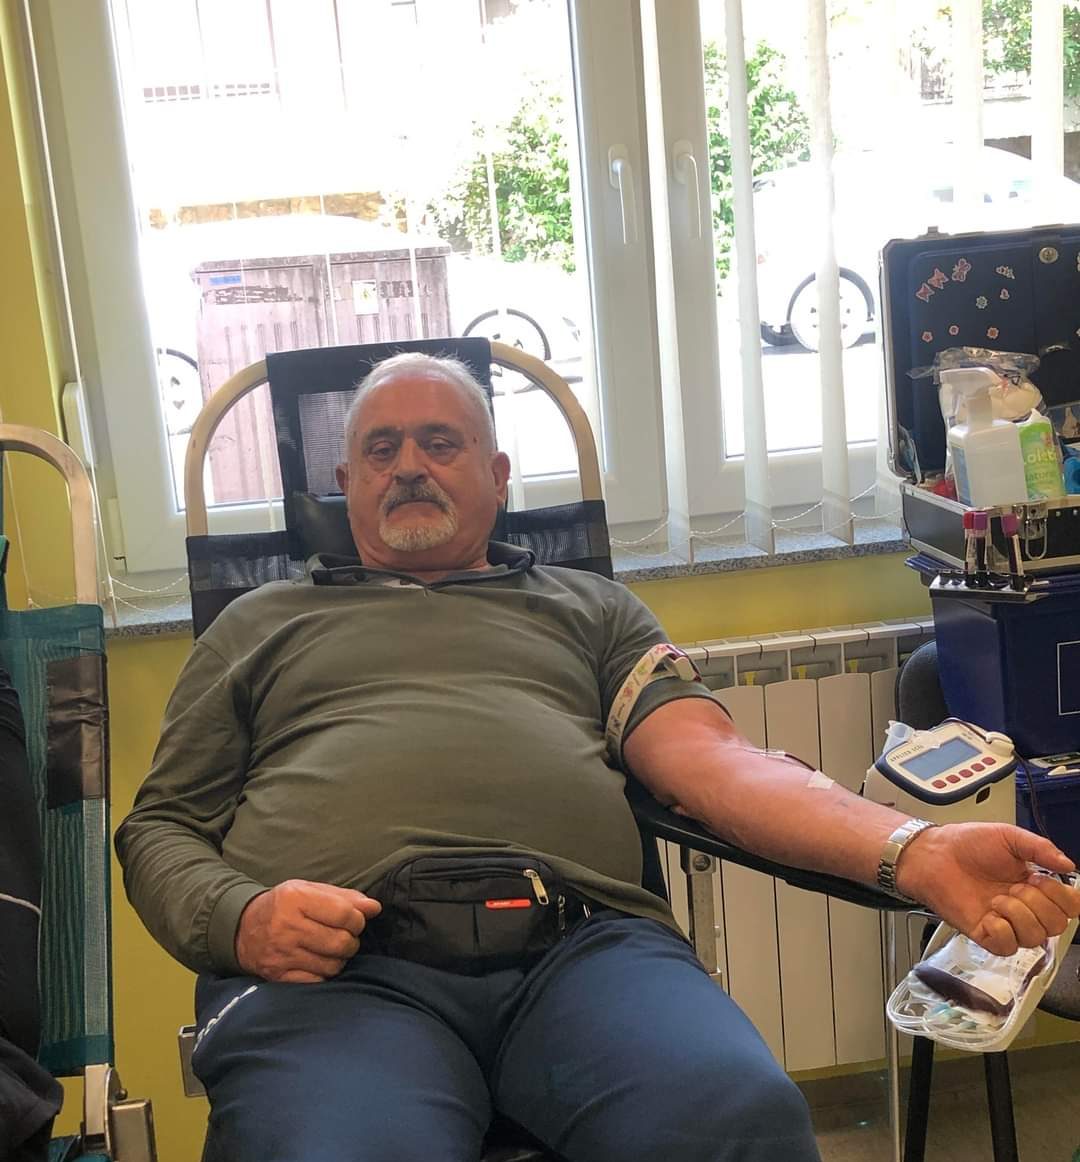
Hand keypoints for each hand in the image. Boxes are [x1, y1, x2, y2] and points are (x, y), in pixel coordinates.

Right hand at [235, 879, 381, 981]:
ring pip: (332, 965)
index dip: (358, 920)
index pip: (345, 914)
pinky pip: (316, 981)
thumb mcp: (310, 890)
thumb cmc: (285, 905)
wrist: (242, 928)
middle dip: (351, 941)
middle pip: (341, 942)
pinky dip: (324, 974)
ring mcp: (281, 953)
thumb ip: (345, 897)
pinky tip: (319, 962)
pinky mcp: (277, 975)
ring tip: (332, 949)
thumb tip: (374, 908)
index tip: (354, 921)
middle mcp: (287, 926)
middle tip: (345, 937)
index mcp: (297, 898)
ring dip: (339, 959)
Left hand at [896, 822, 1079, 955]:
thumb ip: (1040, 848)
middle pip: (1057, 925)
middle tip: (1016, 886)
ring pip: (1035, 938)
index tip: (1041, 879)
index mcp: (1035, 885)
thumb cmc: (967, 843)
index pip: (1069, 906)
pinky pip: (1007, 946)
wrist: (934, 854)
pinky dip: (1002, 930)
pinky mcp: (985, 933)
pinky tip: (989, 914)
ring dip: (1018, 915)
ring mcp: (1005, 922)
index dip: (1063, 898)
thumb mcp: (1008, 837)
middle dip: (1038, 904)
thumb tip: (1068, 864)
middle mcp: (1024, 907)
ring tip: (998, 898)